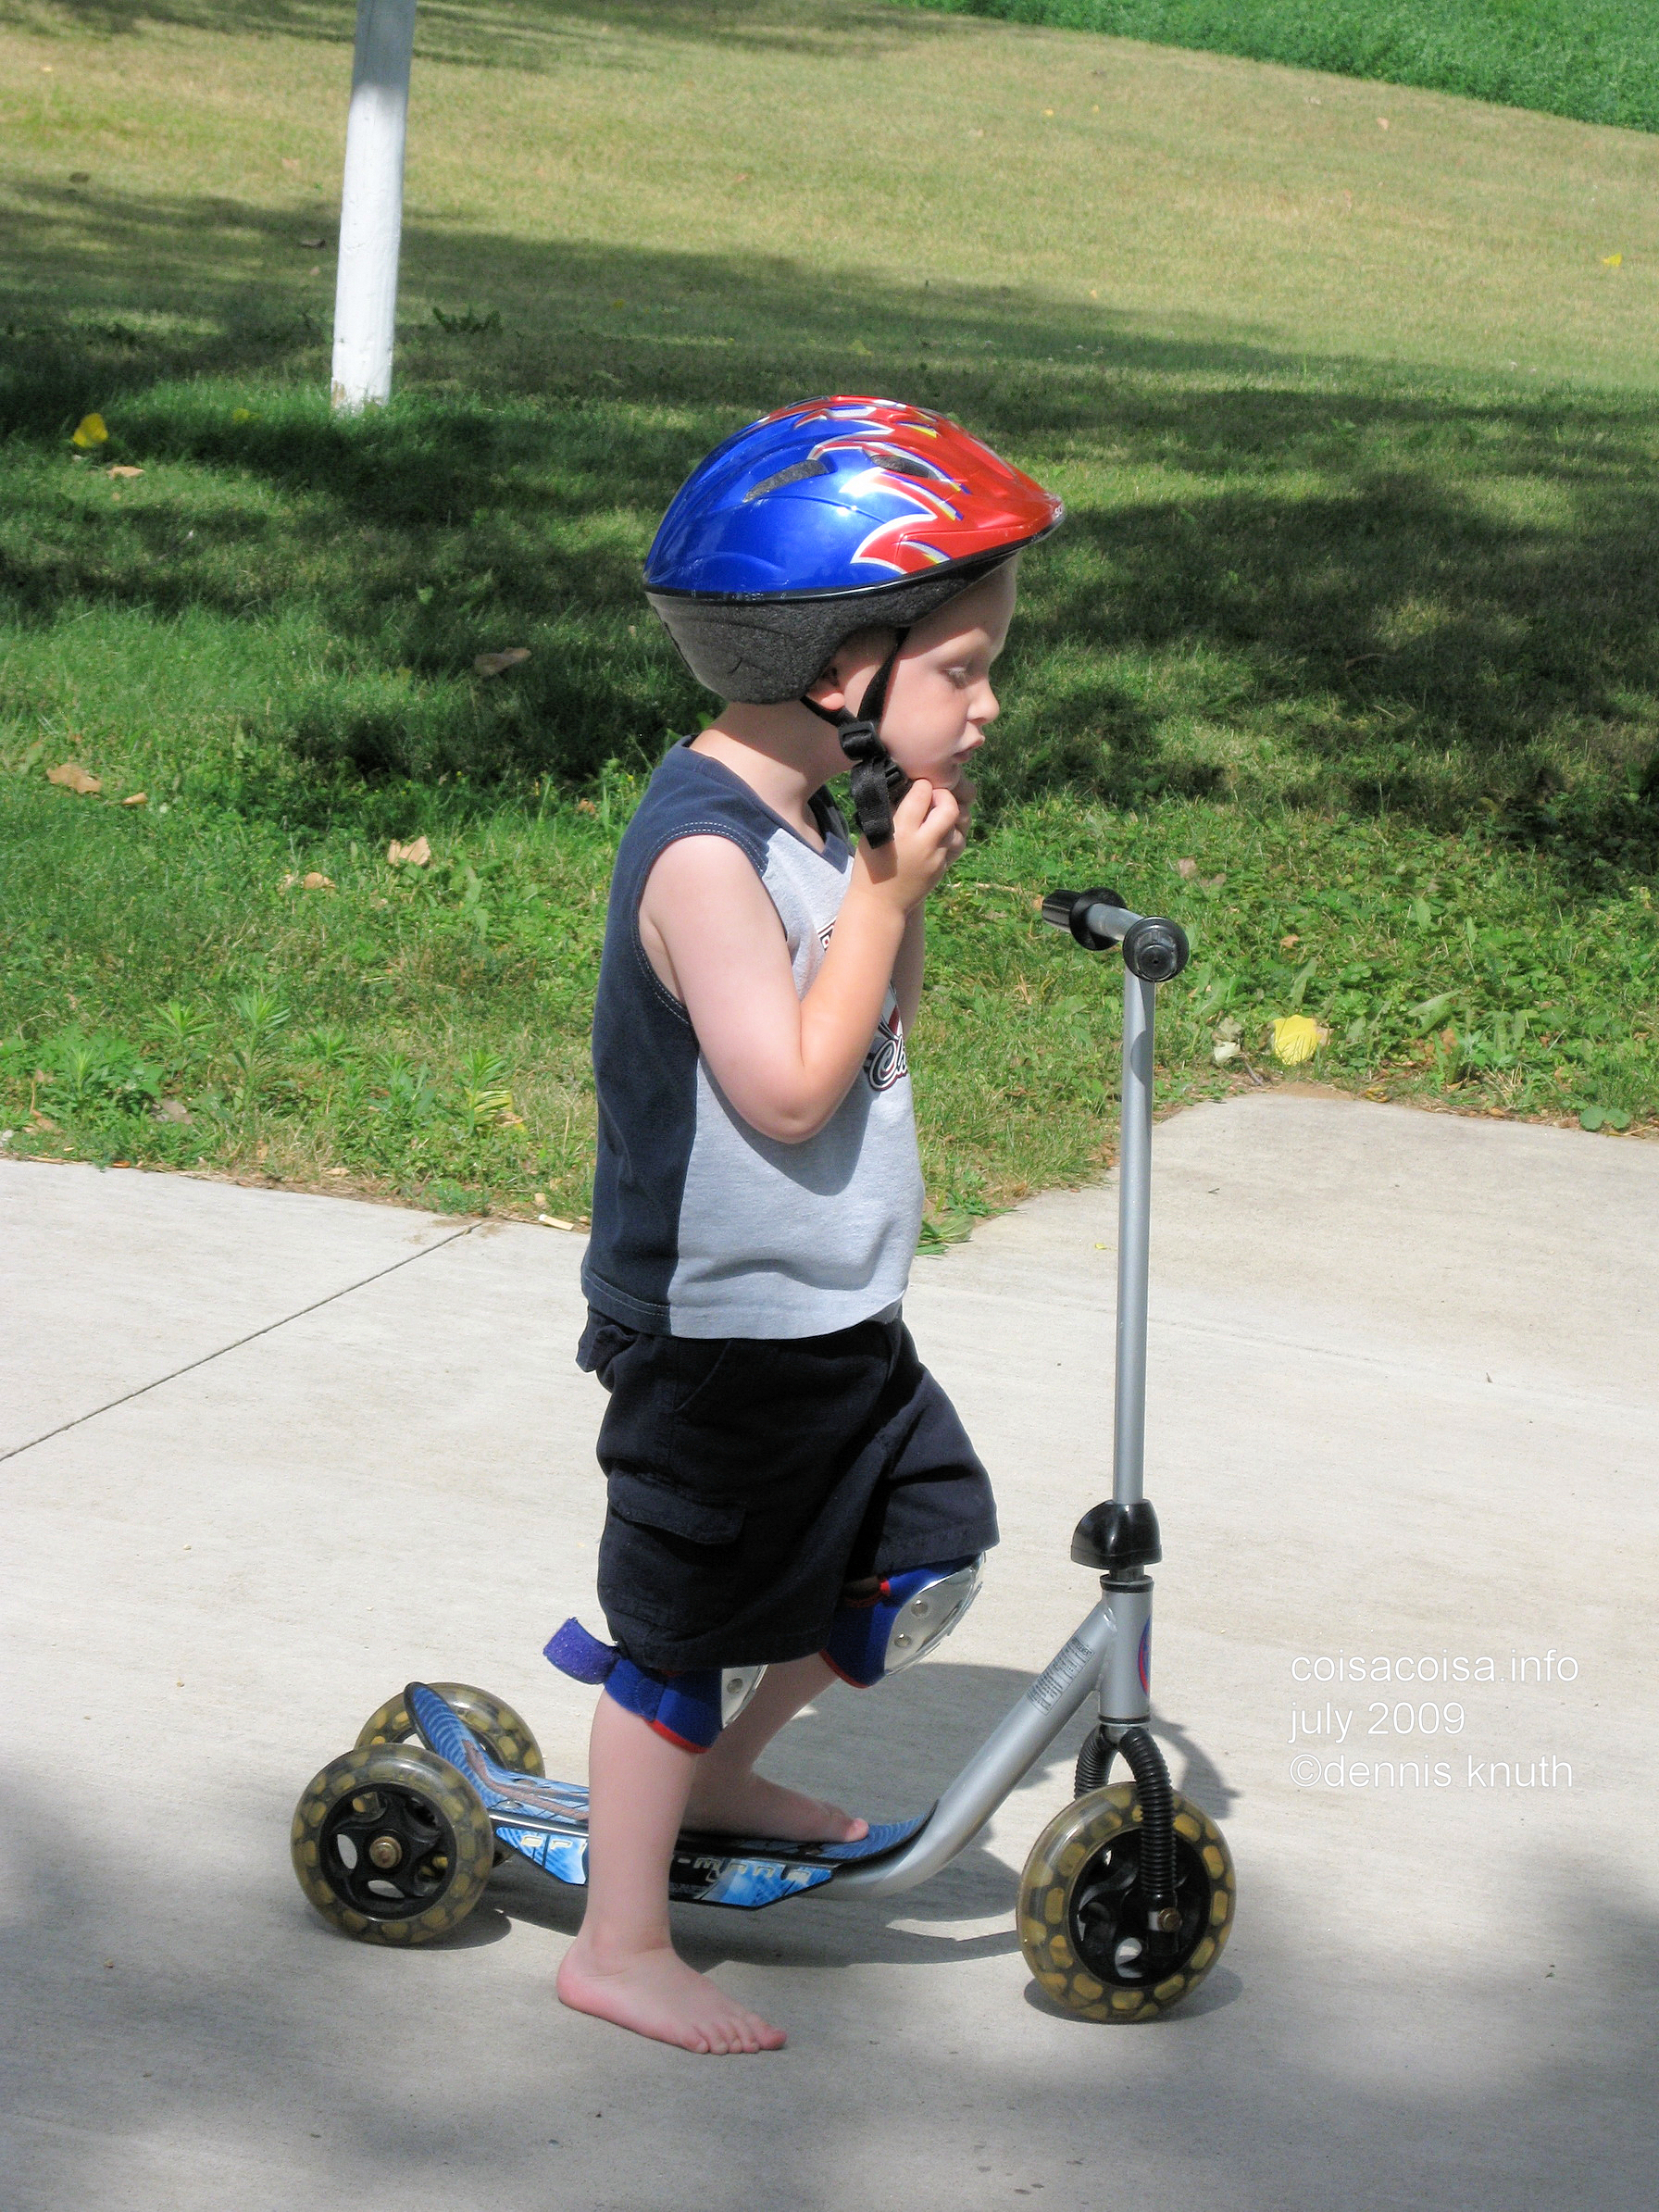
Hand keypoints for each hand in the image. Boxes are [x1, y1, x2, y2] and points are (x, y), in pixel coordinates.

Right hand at [856, 777, 960, 912]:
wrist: (880, 904)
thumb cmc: (870, 865)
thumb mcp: (873, 832)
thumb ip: (891, 810)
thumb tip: (906, 788)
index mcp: (902, 830)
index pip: (922, 792)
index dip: (920, 785)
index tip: (916, 788)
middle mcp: (923, 842)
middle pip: (949, 807)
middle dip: (943, 796)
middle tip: (933, 798)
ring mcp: (937, 857)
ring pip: (958, 826)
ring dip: (948, 817)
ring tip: (934, 818)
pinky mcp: (943, 867)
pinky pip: (955, 844)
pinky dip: (948, 834)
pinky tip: (935, 835)